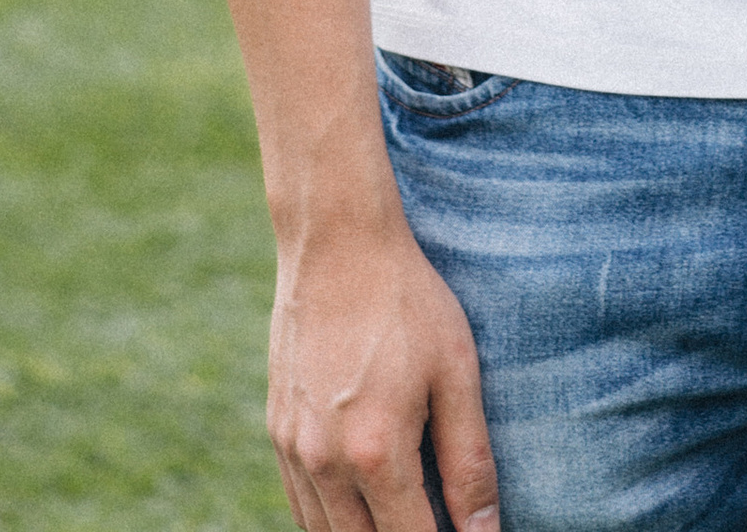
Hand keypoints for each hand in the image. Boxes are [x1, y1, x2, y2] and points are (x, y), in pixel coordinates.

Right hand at [268, 201, 496, 531]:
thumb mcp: (456, 373)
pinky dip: (329, 519)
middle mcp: (327, 462)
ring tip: (401, 515)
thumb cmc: (407, 301)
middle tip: (431, 521)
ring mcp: (294, 449)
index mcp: (377, 453)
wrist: (337, 241)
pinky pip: (299, 503)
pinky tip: (361, 505)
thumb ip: (469, 462)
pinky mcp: (277, 430)